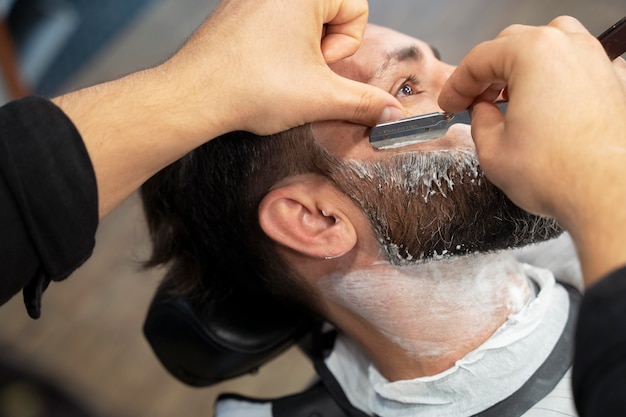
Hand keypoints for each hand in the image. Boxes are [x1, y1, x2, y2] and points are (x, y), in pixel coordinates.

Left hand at [53, 0, 401, 218]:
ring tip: (277, 75)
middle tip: (298, 72)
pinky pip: (273, 24)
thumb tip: (393, 112)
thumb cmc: (253, 87)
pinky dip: (276, 48)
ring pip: (301, 20)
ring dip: (300, 50)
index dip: (346, 44)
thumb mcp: (322, 98)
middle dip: (322, 47)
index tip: (318, 64)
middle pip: (330, 11)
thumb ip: (366, 103)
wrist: (194, 95)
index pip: (357, 7)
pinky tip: (259, 71)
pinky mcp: (233, 11)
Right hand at [438, 16, 625, 283]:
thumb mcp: (492, 150)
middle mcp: (568, 47)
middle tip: (472, 101)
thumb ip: (479, 120)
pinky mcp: (614, 82)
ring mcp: (596, 61)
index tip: (449, 103)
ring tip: (509, 97)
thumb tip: (482, 111)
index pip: (479, 59)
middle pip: (513, 45)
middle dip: (488, 73)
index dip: (456, 84)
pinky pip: (576, 66)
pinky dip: (555, 77)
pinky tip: (545, 103)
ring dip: (522, 68)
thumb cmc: (559, 173)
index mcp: (533, 53)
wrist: (609, 195)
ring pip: (548, 47)